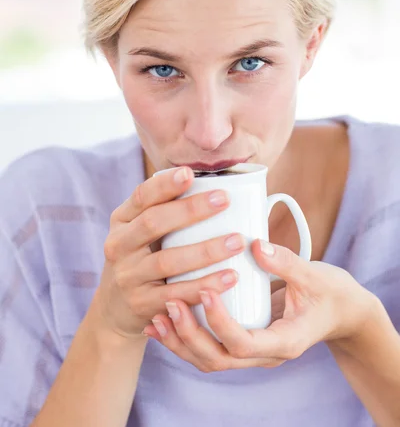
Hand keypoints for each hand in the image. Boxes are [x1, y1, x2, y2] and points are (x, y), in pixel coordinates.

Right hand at [93, 166, 244, 338]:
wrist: (115, 311)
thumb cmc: (141, 259)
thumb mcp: (138, 232)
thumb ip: (163, 211)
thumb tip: (212, 184)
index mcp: (121, 221)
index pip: (140, 196)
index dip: (164, 184)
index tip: (189, 173)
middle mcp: (119, 246)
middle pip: (153, 223)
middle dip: (190, 210)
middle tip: (224, 199)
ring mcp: (128, 276)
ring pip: (167, 261)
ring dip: (205, 251)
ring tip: (237, 241)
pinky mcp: (141, 304)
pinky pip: (176, 295)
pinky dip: (203, 286)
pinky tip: (229, 278)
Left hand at [143, 241, 375, 370]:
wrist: (339, 311)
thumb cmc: (330, 293)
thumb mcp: (316, 276)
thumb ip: (287, 262)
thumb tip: (256, 244)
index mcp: (284, 342)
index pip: (243, 343)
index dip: (220, 321)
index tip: (204, 288)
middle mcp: (265, 355)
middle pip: (218, 358)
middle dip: (189, 334)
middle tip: (169, 303)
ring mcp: (253, 353)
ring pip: (208, 360)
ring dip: (180, 342)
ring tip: (157, 317)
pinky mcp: (243, 342)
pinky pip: (209, 348)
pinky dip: (185, 339)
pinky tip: (164, 321)